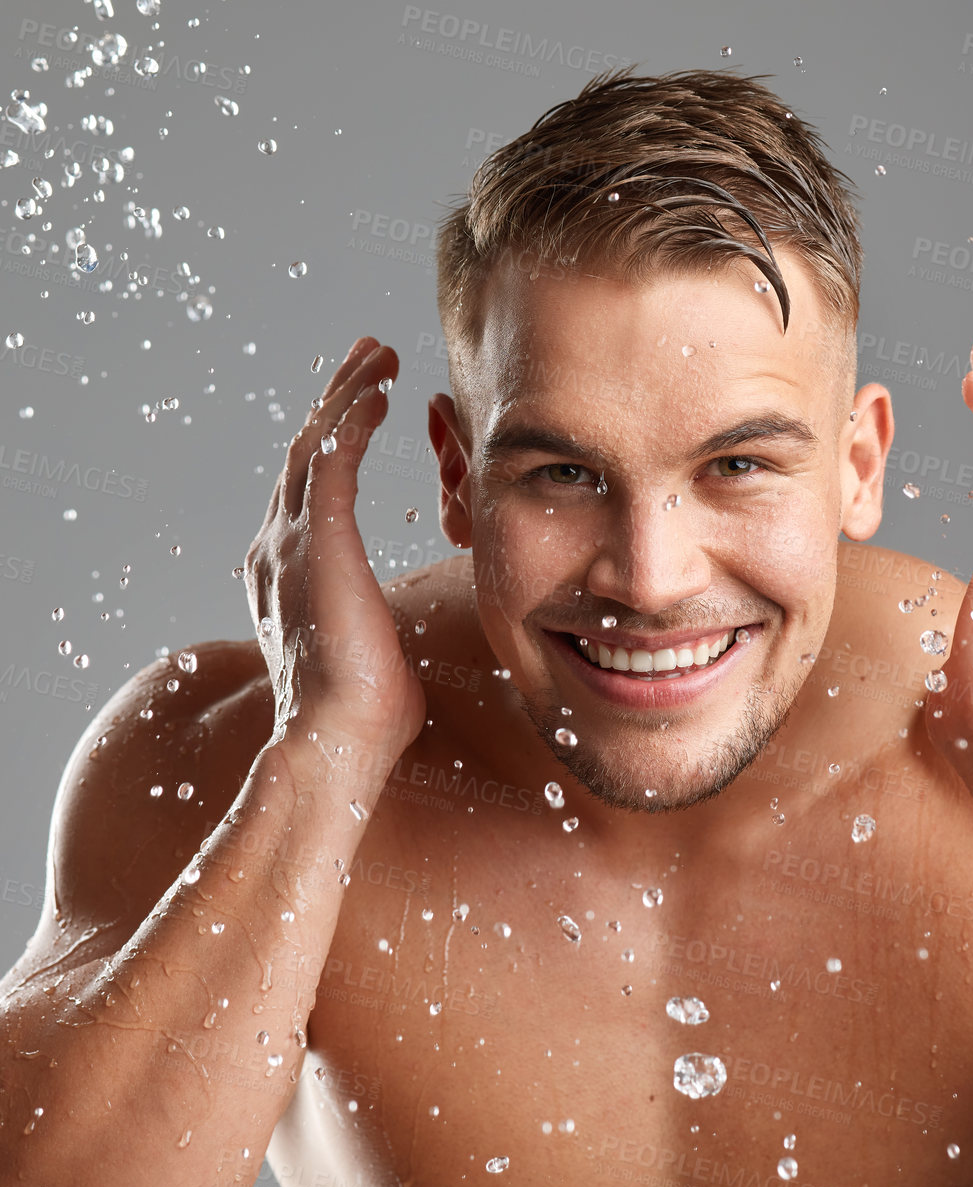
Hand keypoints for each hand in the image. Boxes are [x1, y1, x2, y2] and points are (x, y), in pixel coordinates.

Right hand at [244, 337, 426, 765]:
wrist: (339, 741)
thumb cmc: (365, 717)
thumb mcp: (371, 655)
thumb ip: (374, 629)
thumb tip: (393, 646)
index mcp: (287, 577)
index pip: (309, 492)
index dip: (334, 443)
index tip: (362, 408)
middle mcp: (278, 552)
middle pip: (304, 454)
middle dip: (336, 401)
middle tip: (367, 358)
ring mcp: (291, 545)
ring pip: (314, 446)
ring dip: (347, 396)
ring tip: (379, 356)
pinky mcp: (318, 544)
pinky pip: (332, 460)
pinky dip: (354, 420)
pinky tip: (380, 392)